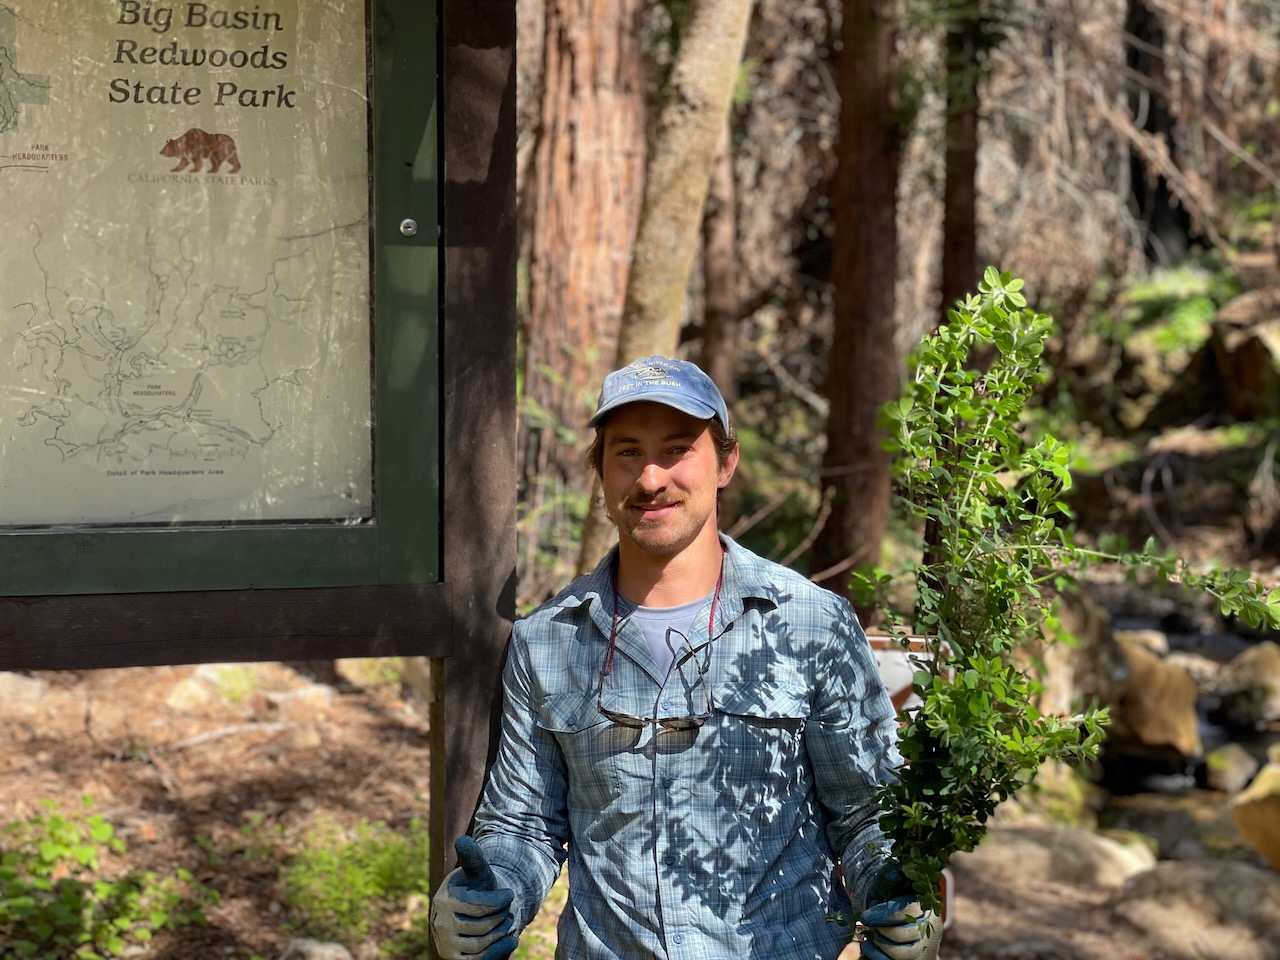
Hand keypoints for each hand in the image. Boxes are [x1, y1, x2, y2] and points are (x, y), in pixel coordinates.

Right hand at [429, 836, 518, 959]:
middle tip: (507, 911)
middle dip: (502, 917)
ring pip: (482, 944)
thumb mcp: (478, 872)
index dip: (500, 900)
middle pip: (483, 926)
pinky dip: (499, 951)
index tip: (510, 895)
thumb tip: (463, 839)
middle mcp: (440, 923)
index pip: (479, 905)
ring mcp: (445, 943)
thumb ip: (473, 858)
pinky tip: (510, 941)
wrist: (473, 912)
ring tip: (507, 923)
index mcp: (445, 899)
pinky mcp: (452, 959)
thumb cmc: (478, 888)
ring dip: (502, 933)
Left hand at [858, 863, 940, 959]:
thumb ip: (892, 878)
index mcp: (925, 906)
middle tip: (866, 926)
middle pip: (901, 934)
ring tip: (868, 936)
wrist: (907, 924)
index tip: (865, 916)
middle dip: (879, 930)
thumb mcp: (893, 887)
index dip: (883, 914)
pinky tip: (868, 947)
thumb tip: (894, 872)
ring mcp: (926, 947)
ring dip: (879, 945)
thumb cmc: (896, 902)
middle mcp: (929, 928)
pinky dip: (879, 957)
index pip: (905, 911)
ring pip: (901, 953)